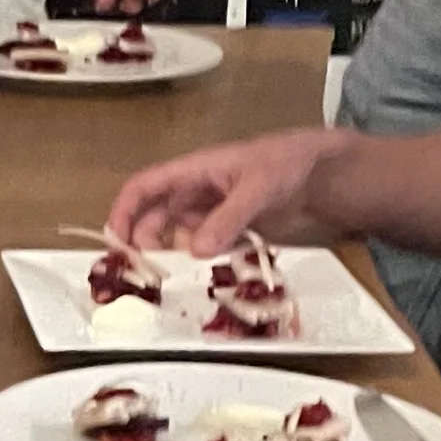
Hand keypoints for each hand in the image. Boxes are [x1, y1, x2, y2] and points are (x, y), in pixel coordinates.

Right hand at [107, 124, 342, 255]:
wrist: (324, 171)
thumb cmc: (288, 162)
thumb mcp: (258, 187)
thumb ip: (228, 218)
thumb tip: (196, 250)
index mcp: (193, 170)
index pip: (144, 187)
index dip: (124, 211)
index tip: (116, 242)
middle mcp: (195, 192)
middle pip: (155, 218)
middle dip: (144, 243)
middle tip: (145, 273)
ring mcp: (212, 212)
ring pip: (179, 237)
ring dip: (175, 256)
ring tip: (176, 278)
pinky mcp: (229, 230)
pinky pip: (207, 247)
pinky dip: (204, 260)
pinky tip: (212, 272)